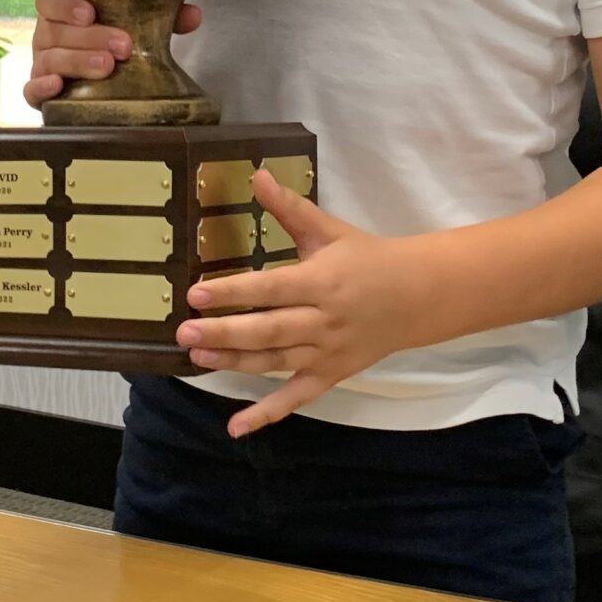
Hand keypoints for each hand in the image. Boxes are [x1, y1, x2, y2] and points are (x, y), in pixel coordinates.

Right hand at [24, 0, 200, 106]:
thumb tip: (192, 16)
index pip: (50, 0)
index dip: (66, 5)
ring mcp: (42, 63)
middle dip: (89, 38)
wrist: (108, 80)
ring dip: (77, 62)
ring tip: (107, 67)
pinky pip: (30, 91)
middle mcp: (48, 35)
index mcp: (64, 12)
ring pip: (49, 60)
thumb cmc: (118, 41)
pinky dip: (41, 88)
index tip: (90, 12)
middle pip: (55, 31)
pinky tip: (59, 86)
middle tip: (123, 46)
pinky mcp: (40, 92)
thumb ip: (163, 17)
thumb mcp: (140, 25)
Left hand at [176, 170, 437, 435]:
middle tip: (184, 332)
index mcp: (321, 281)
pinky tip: (236, 427)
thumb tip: (256, 175)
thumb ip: (289, 208)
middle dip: (223, 332)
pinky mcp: (330, 376)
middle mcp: (322, 320)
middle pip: (267, 330)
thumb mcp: (329, 230)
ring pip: (274, 362)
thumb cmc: (367, 259)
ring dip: (235, 363)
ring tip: (196, 358)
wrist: (417, 297)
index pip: (270, 288)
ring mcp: (326, 353)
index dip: (233, 292)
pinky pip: (296, 398)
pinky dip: (267, 414)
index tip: (195, 293)